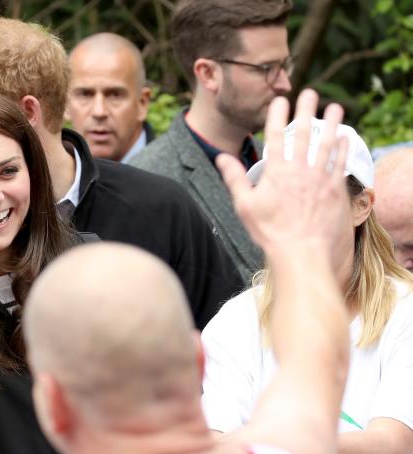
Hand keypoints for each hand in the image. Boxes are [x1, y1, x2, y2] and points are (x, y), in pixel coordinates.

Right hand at [216, 89, 349, 261]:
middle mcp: (299, 169)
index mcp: (276, 171)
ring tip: (334, 107)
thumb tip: (221, 157)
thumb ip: (234, 178)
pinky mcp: (334, 188)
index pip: (275, 136)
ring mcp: (319, 177)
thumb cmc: (270, 230)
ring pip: (326, 143)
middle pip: (303, 133)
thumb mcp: (244, 205)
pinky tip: (344, 138)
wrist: (301, 250)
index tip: (280, 100)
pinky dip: (342, 149)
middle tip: (309, 92)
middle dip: (305, 110)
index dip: (277, 115)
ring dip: (331, 123)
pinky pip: (339, 163)